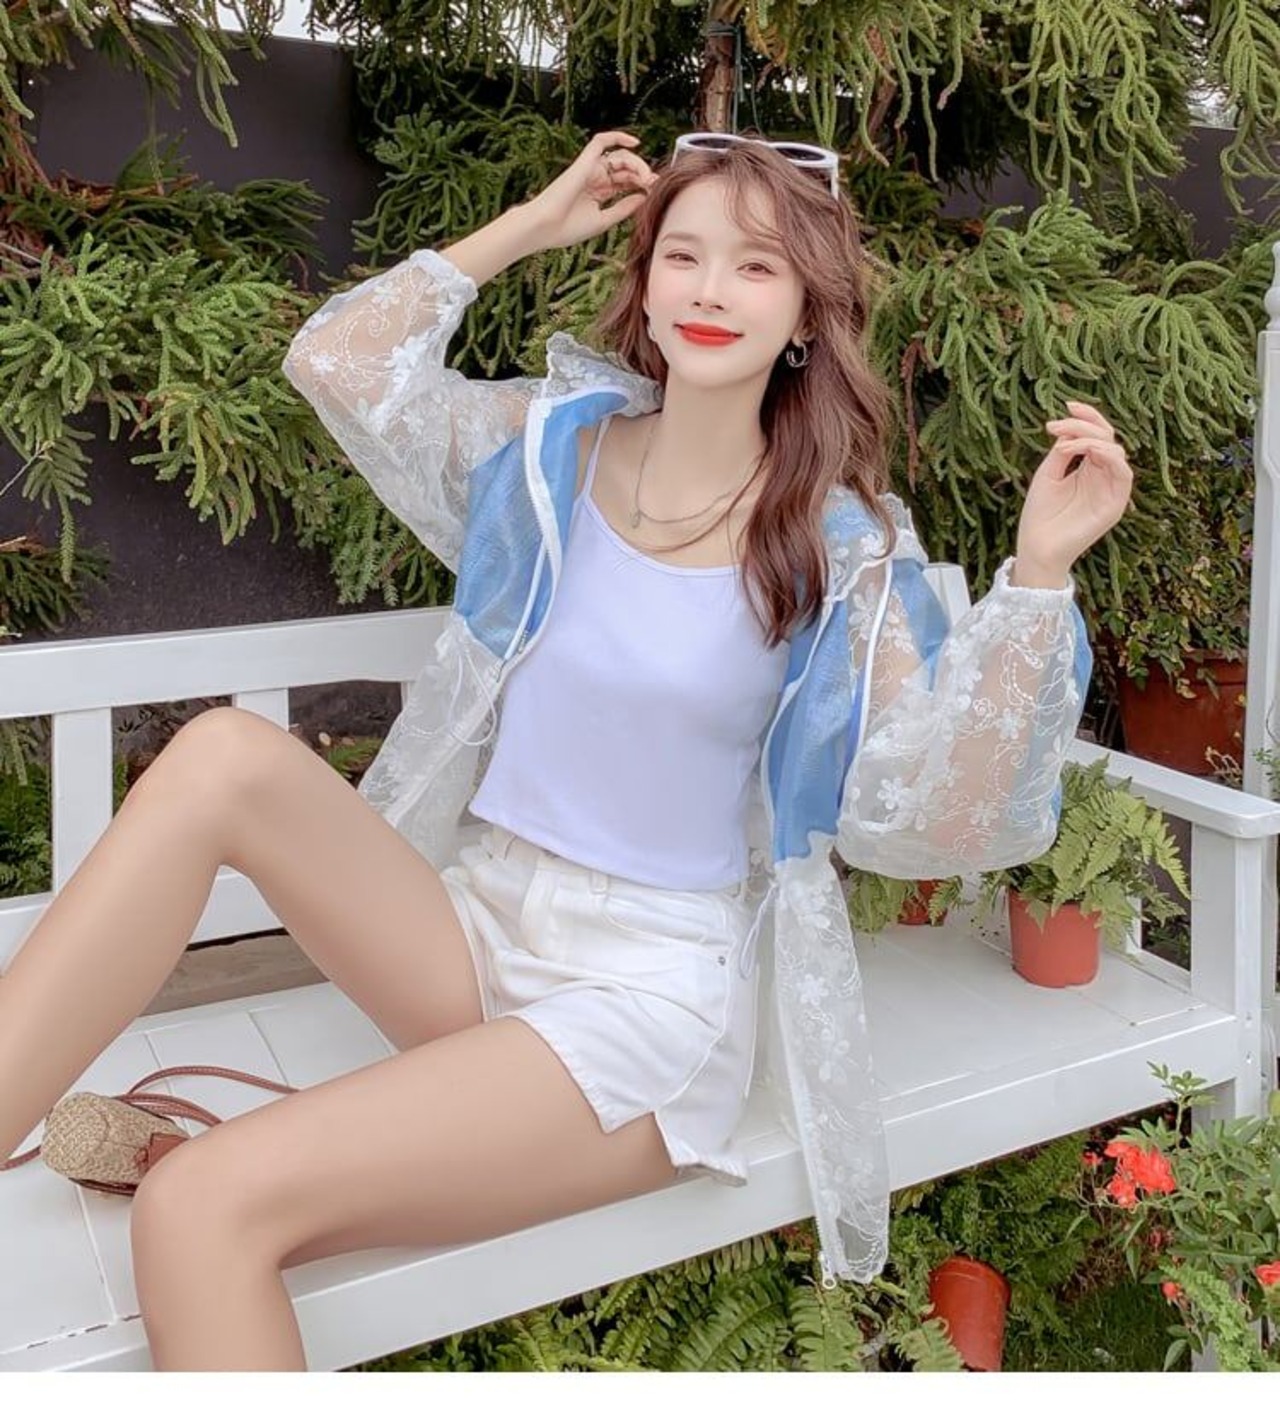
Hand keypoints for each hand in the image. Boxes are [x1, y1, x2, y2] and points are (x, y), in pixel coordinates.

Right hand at [523, 131, 656, 251]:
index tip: (653, 190)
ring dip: (637, 164)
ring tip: (646, 176)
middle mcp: (595, 178)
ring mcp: (590, 169)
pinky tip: (635, 141)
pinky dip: (618, 137)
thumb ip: (623, 208)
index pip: (625, 183)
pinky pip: (601, 142)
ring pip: (620, 157)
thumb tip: (643, 197)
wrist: (545, 227)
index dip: (641, 184)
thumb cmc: (567, 228)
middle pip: (625, 170)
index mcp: (598, 193)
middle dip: (642, 175)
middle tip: (653, 183)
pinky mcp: (584, 162)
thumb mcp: (603, 221)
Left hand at [1013, 400, 1133, 587]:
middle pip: (1108, 438)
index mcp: (1088, 468)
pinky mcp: (1115, 504)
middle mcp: (1102, 476)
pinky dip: (1106, 455)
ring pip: (1117, 451)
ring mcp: (1111, 489)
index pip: (1097, 435)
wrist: (1037, 547)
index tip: (1068, 405)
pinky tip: (1082, 451)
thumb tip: (1071, 429)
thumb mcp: (1048, 473)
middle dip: (1084, 425)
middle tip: (1055, 426)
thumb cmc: (1040, 514)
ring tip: (1064, 444)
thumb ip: (1063, 450)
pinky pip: (1124, 472)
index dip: (1087, 417)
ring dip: (1091, 439)